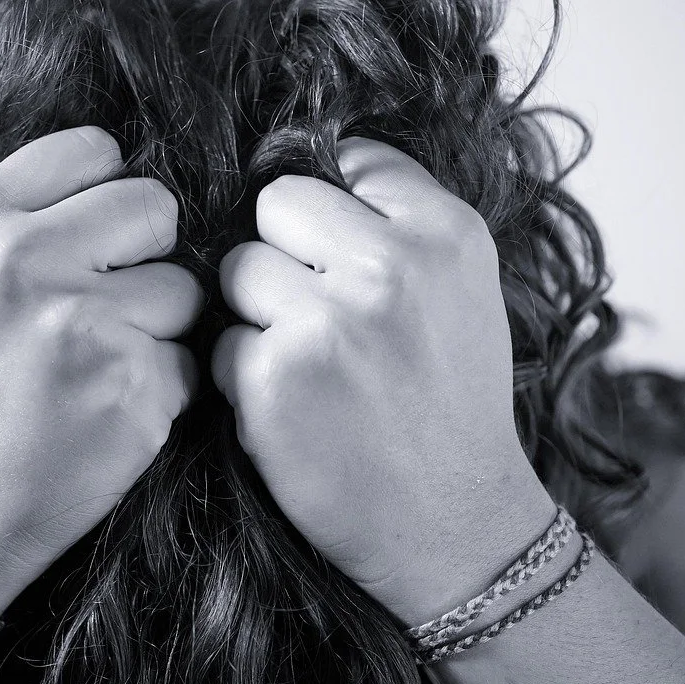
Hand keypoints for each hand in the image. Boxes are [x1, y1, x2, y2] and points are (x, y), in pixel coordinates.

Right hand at [0, 125, 203, 619]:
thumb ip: (34, 206)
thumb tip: (136, 162)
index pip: (96, 150)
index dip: (104, 200)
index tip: (82, 248)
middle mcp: (19, 260)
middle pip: (155, 207)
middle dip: (145, 257)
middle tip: (96, 311)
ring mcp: (78, 323)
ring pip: (185, 287)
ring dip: (159, 328)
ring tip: (94, 367)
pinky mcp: (131, 385)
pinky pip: (192, 358)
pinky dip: (165, 386)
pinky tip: (109, 409)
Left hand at [212, 136, 555, 625]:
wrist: (457, 525)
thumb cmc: (451, 402)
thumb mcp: (463, 290)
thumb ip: (400, 224)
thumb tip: (304, 169)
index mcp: (446, 233)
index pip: (350, 158)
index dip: (333, 205)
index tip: (339, 247)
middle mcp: (391, 267)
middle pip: (277, 202)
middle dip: (285, 249)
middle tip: (319, 309)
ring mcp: (329, 321)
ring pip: (238, 269)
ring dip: (258, 313)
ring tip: (311, 361)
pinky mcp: (274, 378)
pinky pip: (222, 342)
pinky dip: (244, 374)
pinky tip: (293, 407)